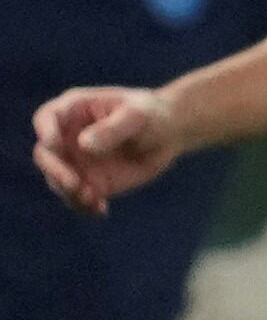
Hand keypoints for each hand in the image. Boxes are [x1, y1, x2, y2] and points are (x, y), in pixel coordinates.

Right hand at [33, 84, 183, 211]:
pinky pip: (78, 198)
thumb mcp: (137, 115)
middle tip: (73, 184)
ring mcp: (75, 162)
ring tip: (92, 199)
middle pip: (45, 154)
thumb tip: (84, 146)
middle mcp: (66, 137)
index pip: (46, 118)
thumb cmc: (150, 115)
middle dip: (54, 170)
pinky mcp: (89, 182)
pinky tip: (100, 210)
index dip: (45, 131)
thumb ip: (112, 129)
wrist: (168, 134)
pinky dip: (85, 206)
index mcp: (73, 110)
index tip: (54, 143)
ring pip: (58, 180)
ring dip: (69, 193)